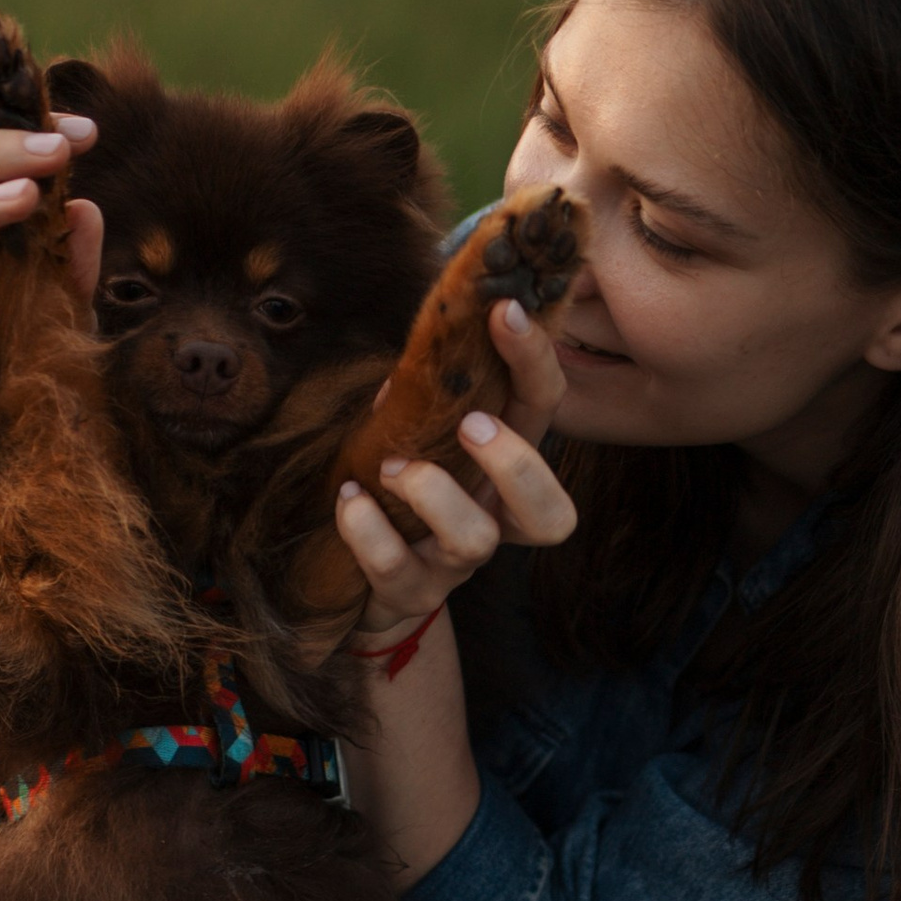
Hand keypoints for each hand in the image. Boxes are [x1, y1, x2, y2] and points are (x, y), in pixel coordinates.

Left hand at [332, 297, 576, 641]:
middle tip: (471, 425)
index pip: (541, 410)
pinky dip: (368, 529)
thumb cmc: (394, 488)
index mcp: (502, 465)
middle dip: (515, 462)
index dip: (535, 361)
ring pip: (475, 539)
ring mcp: (454, 562)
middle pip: (550, 513)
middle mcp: (492, 518)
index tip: (504, 309)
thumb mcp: (413, 429)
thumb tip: (426, 339)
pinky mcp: (408, 591)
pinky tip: (349, 498)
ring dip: (434, 493)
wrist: (359, 579)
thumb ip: (425, 389)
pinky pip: (397, 567)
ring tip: (390, 468)